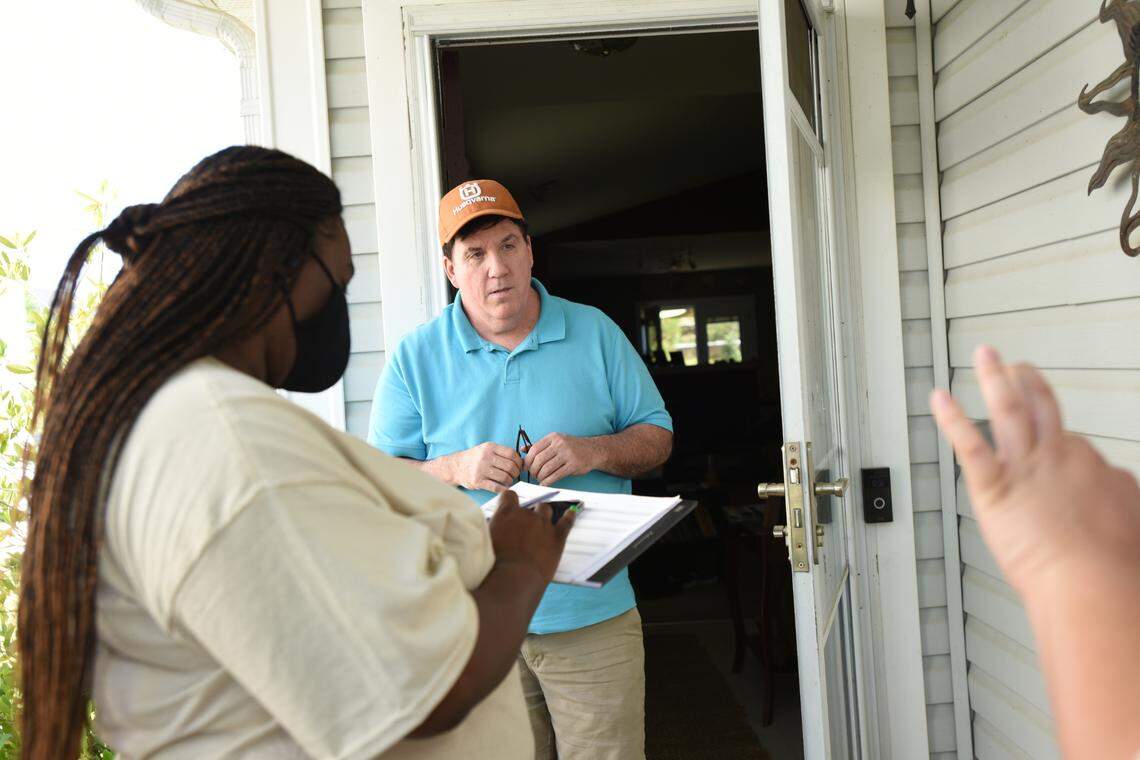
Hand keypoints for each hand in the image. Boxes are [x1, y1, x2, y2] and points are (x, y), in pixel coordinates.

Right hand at [449, 442, 521, 492]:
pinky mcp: (477, 482)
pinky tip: (503, 487)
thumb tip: (520, 461)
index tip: (519, 466)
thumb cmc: (475, 458)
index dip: (518, 461)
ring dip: (510, 481)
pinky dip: (503, 489)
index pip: (511, 454)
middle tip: (514, 475)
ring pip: (505, 478)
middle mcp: (485, 457)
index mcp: (490, 447)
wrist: (456, 466)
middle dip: (515, 472)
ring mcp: (481, 470)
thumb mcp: (486, 449)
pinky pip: (496, 487)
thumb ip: (501, 452)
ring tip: (508, 481)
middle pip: (510, 466)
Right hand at [487, 490, 575, 581]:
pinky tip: (571, 513)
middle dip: (525, 516)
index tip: (508, 509)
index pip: (509, 495)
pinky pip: (566, 522)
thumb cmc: (495, 565)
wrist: (515, 579)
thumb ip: (493, 530)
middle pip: (528, 507)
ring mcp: (544, 524)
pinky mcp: (557, 538)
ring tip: (540, 525)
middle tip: (521, 532)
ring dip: (542, 515)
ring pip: (545, 509)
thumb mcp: (487, 541)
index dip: (509, 501)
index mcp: (507, 513)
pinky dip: (569, 516)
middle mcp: (526, 514)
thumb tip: (496, 529)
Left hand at [523, 433, 597, 485]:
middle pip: (539, 460)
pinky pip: (556, 475)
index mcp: (553, 437)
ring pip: (546, 469)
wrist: (593, 450)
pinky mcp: (573, 465)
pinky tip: (545, 484)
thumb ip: (540, 446)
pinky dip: (547, 482)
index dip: (527, 460)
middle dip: (533, 470)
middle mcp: (560, 444)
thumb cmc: (571, 447)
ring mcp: (567, 454)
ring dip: (540, 477)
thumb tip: (522, 450)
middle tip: (533, 475)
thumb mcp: (556, 441)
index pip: (534, 449)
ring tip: (539, 479)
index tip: (525, 467)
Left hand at [930, 346, 1139, 597]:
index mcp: (1093, 467)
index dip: (1061, 446)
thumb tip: (1117, 485)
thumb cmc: (1113, 568)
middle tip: (1018, 366)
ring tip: (985, 356)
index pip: (1071, 443)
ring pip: (1010, 412)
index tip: (1055, 442)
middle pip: (1043, 409)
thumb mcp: (1132, 522)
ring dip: (995, 379)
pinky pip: (970, 445)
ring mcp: (1027, 469)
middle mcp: (1060, 458)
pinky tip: (939, 398)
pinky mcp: (995, 487)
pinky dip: (952, 419)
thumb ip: (1118, 498)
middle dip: (1027, 383)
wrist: (1093, 583)